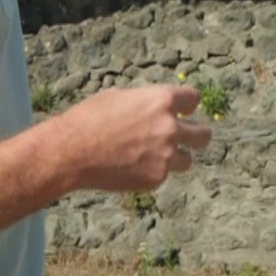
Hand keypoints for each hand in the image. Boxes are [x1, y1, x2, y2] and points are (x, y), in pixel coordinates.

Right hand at [49, 85, 213, 191]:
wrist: (72, 151)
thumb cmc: (88, 119)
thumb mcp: (117, 97)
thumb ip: (143, 103)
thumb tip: (151, 108)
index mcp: (161, 101)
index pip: (193, 99)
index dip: (187, 105)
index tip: (183, 110)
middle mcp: (170, 127)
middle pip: (203, 135)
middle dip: (196, 136)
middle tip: (187, 139)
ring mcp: (166, 155)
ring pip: (187, 159)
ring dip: (174, 157)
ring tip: (152, 156)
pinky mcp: (157, 177)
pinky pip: (163, 174)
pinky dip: (151, 171)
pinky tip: (129, 167)